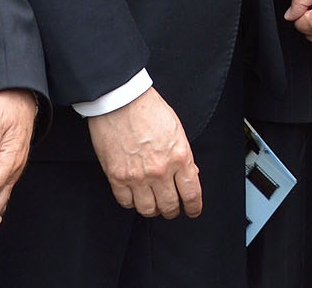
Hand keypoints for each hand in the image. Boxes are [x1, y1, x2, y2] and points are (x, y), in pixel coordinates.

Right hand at [86, 87, 200, 218]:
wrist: (121, 100)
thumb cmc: (149, 109)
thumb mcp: (176, 129)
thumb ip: (184, 155)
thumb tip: (191, 174)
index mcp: (180, 156)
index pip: (191, 193)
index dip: (194, 207)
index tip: (193, 211)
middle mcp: (160, 170)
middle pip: (170, 205)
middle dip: (173, 211)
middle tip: (171, 209)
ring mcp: (138, 176)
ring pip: (148, 209)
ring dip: (153, 210)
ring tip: (153, 204)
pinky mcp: (117, 177)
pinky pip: (126, 202)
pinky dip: (132, 202)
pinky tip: (134, 195)